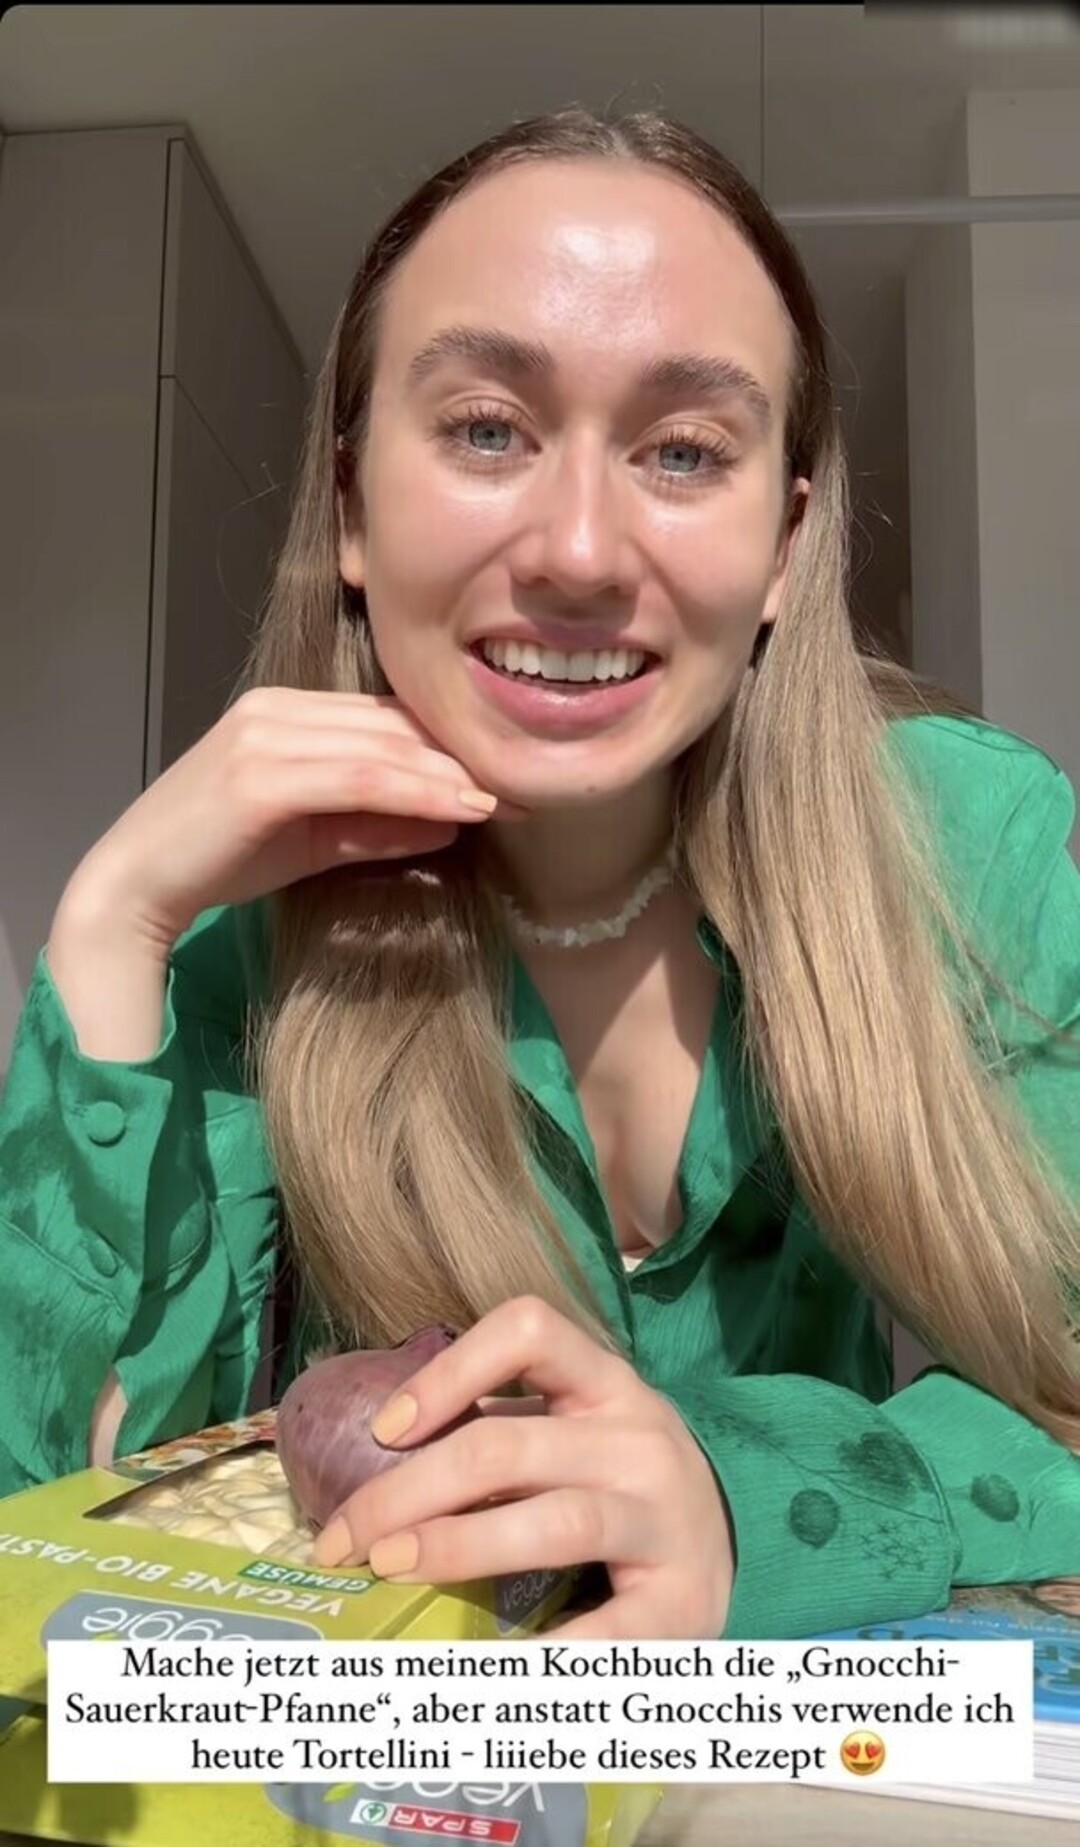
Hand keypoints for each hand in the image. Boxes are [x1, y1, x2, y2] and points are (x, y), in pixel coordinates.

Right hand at [64, 687, 525, 953]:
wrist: (137, 888)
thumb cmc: (220, 862)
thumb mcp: (314, 840)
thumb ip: (379, 825)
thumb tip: (455, 821)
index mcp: (285, 711)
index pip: (385, 718)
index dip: (448, 745)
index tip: (507, 774)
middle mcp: (277, 709)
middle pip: (392, 724)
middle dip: (462, 756)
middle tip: (526, 783)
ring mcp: (267, 735)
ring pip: (384, 747)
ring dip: (451, 774)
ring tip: (506, 800)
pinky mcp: (262, 773)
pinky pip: (362, 776)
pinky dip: (419, 792)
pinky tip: (464, 810)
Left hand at [311, 1296, 734, 1638]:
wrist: (732, 1540)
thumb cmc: (618, 1479)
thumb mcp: (571, 1432)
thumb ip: (499, 1434)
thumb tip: (378, 1458)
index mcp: (604, 1383)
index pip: (530, 1333)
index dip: (450, 1371)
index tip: (384, 1430)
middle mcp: (638, 1437)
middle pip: (511, 1444)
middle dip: (410, 1489)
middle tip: (346, 1537)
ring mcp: (665, 1516)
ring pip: (557, 1521)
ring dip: (460, 1545)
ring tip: (391, 1569)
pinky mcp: (682, 1599)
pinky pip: (609, 1629)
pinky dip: (543, 1653)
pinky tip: (482, 1670)